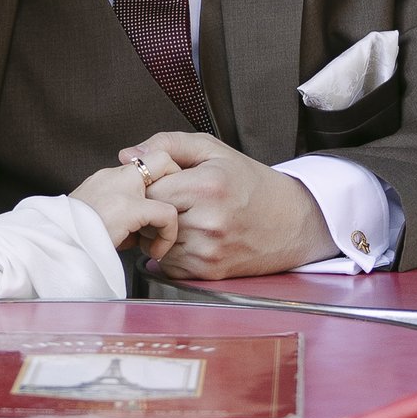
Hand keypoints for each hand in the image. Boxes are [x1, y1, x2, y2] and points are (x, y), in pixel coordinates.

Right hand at [72, 159, 180, 260]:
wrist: (51, 246)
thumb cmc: (68, 241)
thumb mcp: (91, 221)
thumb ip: (114, 217)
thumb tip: (132, 234)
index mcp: (104, 179)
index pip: (143, 163)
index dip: (159, 182)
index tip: (155, 214)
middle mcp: (113, 176)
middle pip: (161, 158)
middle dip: (174, 182)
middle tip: (168, 215)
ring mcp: (121, 189)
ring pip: (169, 179)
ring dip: (171, 210)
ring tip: (159, 239)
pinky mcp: (127, 208)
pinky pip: (167, 214)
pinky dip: (168, 234)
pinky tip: (155, 250)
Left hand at [116, 133, 334, 278]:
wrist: (289, 222)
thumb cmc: (249, 184)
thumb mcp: (214, 151)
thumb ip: (169, 145)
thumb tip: (127, 154)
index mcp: (208, 186)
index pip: (150, 187)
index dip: (150, 184)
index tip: (163, 183)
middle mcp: (208, 221)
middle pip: (150, 217)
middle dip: (153, 209)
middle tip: (173, 201)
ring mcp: (208, 251)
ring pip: (155, 242)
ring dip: (160, 233)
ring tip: (185, 218)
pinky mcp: (208, 272)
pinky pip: (168, 264)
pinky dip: (172, 252)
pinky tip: (192, 238)